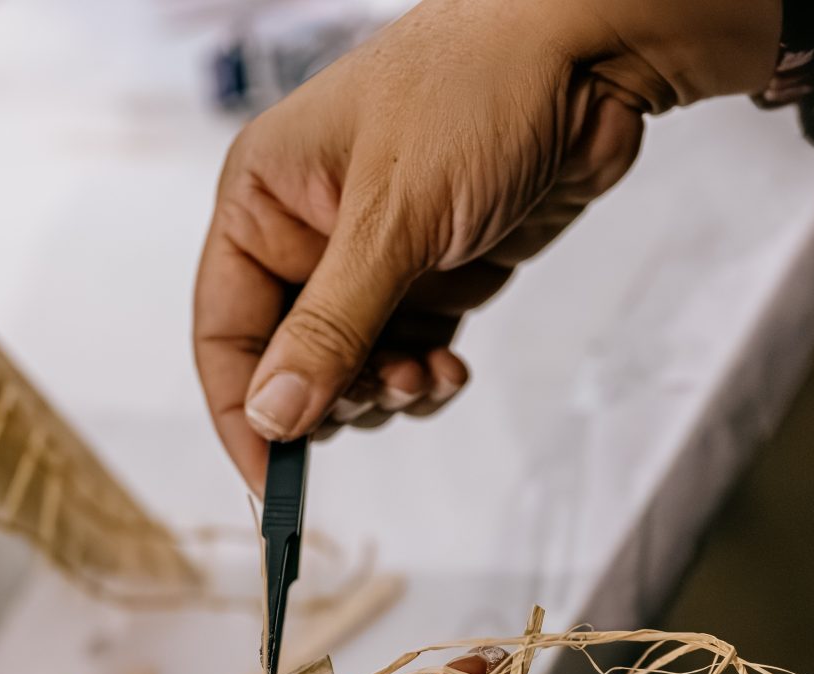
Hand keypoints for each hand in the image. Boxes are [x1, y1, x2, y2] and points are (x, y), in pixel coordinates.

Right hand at [193, 0, 780, 485]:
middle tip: (385, 393)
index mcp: (263, 200)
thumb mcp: (393, 219)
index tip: (274, 482)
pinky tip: (452, 367)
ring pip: (350, 371)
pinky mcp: (432, 272)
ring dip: (386, 394)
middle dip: (332, 400)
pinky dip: (425, 378)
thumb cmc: (476, 91)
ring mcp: (372, 255)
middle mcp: (306, 230)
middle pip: (286, 364)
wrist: (588, 52)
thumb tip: (271, 417)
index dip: (242, 411)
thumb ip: (330, 329)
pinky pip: (406, 356)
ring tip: (428, 375)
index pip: (224, 330)